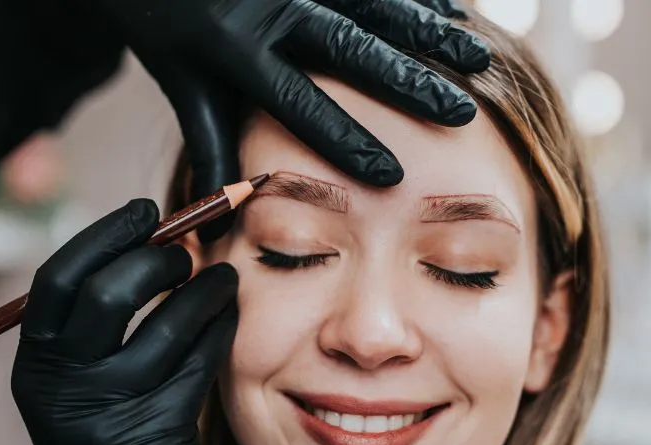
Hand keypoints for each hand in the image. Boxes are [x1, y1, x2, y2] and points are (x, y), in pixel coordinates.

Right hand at [12, 199, 237, 444]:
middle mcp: (61, 387)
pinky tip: (230, 318)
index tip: (146, 211)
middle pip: (107, 293)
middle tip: (188, 250)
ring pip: (166, 326)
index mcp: (35, 366)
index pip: (58, 279)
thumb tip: (159, 242)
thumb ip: (99, 328)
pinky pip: (199, 364)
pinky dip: (220, 330)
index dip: (104, 234)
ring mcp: (106, 415)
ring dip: (203, 291)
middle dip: (158, 258)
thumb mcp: (77, 390)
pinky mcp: (154, 438)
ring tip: (222, 278)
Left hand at [86, 0, 488, 196]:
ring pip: (375, 4)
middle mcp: (273, 6)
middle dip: (409, 82)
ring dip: (430, 32)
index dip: (345, 139)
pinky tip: (459, 11)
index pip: (299, 102)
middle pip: (351, 48)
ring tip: (480, 58)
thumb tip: (219, 218)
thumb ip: (211, 145)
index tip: (390, 176)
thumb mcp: (185, 86)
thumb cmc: (170, 28)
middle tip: (458, 114)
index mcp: (236, 51)